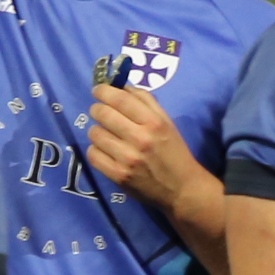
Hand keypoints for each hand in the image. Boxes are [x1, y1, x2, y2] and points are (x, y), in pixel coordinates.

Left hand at [85, 84, 203, 209]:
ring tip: (106, 134)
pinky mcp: (118, 175)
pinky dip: (95, 150)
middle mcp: (140, 139)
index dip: (104, 91)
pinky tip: (105, 150)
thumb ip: (145, 101)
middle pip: (103, 114)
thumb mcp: (166, 121)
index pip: (120, 99)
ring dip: (97, 131)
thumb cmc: (173, 150)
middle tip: (100, 112)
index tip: (98, 90)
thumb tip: (120, 86)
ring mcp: (128, 159)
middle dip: (97, 109)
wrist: (181, 188)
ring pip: (95, 134)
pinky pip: (93, 155)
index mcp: (154, 122)